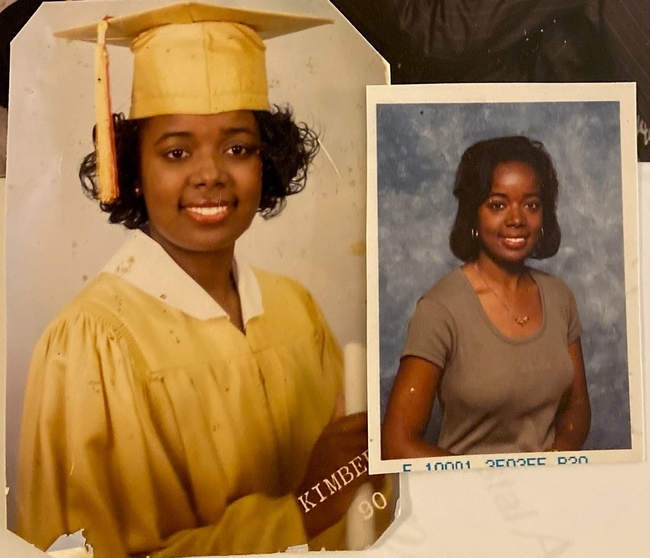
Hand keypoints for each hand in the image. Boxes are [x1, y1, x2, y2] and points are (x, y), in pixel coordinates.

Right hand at [294, 399, 371, 538]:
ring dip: (381, 461)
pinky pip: (375, 470)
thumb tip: (341, 396)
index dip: (373, 424)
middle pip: (371, 434)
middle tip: (384, 453)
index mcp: (332, 431)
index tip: (380, 431)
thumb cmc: (320, 473)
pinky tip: (375, 482)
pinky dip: (378, 477)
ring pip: (376, 452)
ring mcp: (347, 456)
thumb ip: (336, 420)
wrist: (310, 502)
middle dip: (380, 444)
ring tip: (379, 469)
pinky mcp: (354, 474)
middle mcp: (339, 439)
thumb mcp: (324, 442)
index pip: (361, 418)